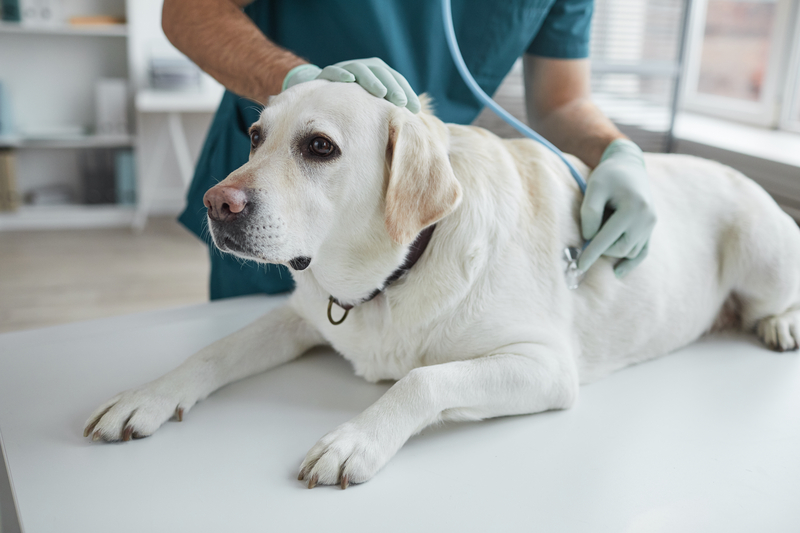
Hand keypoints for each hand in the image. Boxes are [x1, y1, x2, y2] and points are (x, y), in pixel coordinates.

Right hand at [282, 58, 420, 112]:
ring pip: (360, 69)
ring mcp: (344, 69)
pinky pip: (332, 71)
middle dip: (393, 86)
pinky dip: (340, 74)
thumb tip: (408, 134)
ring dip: (371, 80)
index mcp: (376, 76)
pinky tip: (348, 80)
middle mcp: (362, 70)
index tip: (415, 109)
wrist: (316, 98)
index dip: (406, 91)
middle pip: (380, 72)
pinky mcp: (325, 74)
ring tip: (381, 92)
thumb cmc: (349, 110)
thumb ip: (384, 117)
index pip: (395, 79)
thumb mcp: (369, 113)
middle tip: (402, 102)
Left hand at [577, 139, 655, 277]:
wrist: (629, 165)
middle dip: (601, 248)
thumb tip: (589, 239)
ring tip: (603, 229)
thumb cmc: (608, 175)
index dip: (591, 253)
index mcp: (634, 208)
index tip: (579, 265)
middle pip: (619, 248)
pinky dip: (631, 263)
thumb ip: (590, 212)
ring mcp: (651, 224)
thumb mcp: (594, 187)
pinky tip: (617, 272)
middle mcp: (647, 218)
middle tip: (587, 236)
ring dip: (612, 249)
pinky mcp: (650, 228)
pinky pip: (642, 252)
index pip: (608, 238)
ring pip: (628, 251)